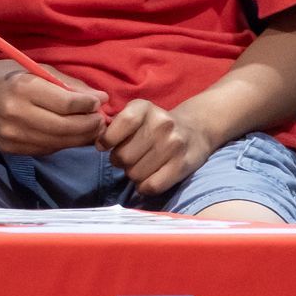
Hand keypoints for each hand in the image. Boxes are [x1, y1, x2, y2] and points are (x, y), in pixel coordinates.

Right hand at [0, 59, 104, 156]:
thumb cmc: (2, 76)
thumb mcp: (32, 68)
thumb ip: (66, 84)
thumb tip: (100, 98)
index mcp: (22, 88)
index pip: (67, 104)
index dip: (89, 105)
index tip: (99, 101)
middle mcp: (17, 114)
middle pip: (67, 127)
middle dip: (91, 125)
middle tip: (101, 119)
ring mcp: (13, 136)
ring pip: (60, 142)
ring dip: (82, 137)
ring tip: (91, 128)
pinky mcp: (12, 150)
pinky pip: (47, 149)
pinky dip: (64, 143)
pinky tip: (71, 134)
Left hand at [98, 99, 217, 196]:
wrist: (196, 130)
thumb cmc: (155, 126)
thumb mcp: (137, 115)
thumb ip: (115, 125)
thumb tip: (99, 144)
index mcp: (144, 108)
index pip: (120, 125)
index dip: (107, 140)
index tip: (104, 146)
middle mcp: (161, 123)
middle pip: (123, 156)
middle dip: (120, 161)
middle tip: (128, 158)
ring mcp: (174, 144)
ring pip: (135, 174)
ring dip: (133, 174)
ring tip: (142, 166)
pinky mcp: (183, 165)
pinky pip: (151, 186)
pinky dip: (144, 187)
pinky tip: (148, 180)